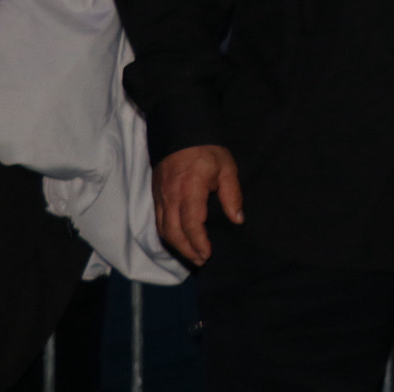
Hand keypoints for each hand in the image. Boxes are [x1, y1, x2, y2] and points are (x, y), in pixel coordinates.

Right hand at [154, 144, 242, 265]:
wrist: (182, 131)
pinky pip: (158, 221)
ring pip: (163, 229)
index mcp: (190, 190)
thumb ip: (232, 196)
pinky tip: (179, 239)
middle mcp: (171, 197)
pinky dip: (168, 234)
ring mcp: (160, 196)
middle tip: (201, 261)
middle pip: (174, 233)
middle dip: (187, 250)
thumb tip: (237, 219)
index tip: (208, 254)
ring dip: (176, 245)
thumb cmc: (208, 150)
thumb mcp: (227, 169)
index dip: (198, 243)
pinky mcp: (155, 195)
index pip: (191, 225)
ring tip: (192, 254)